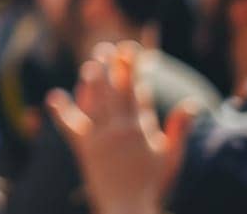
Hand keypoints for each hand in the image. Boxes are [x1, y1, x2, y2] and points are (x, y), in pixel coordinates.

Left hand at [46, 42, 196, 213]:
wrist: (128, 209)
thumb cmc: (153, 185)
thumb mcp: (171, 157)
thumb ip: (180, 129)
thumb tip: (192, 103)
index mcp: (141, 128)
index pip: (137, 90)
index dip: (134, 68)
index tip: (132, 50)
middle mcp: (119, 129)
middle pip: (114, 90)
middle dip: (112, 67)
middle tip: (107, 48)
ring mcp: (100, 138)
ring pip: (94, 102)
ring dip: (92, 81)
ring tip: (91, 64)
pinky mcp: (84, 149)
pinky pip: (70, 127)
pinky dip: (62, 112)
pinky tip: (54, 97)